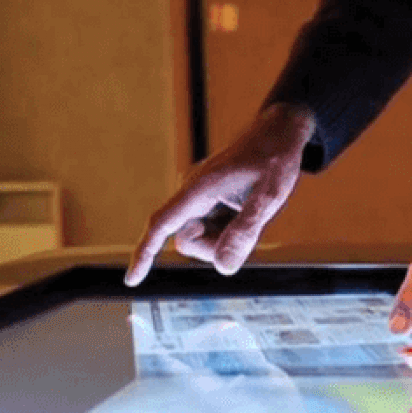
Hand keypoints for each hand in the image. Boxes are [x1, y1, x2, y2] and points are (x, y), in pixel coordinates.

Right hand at [126, 103, 316, 285]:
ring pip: (200, 239)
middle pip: (187, 242)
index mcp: (199, 188)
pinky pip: (211, 229)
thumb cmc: (276, 158)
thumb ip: (246, 231)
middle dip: (216, 246)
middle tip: (249, 224)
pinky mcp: (206, 200)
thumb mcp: (270, 196)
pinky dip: (228, 229)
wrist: (279, 131)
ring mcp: (198, 197)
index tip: (132, 281)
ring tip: (249, 210)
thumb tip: (223, 267)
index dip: (145, 254)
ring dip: (225, 238)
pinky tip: (245, 207)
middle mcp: (191, 193)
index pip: (161, 225)